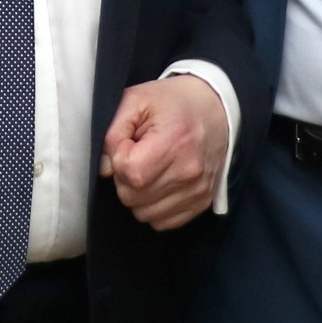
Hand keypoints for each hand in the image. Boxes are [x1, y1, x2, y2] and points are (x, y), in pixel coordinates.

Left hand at [101, 73, 229, 230]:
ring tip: (149, 169)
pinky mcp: (201, 202)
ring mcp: (197, 190)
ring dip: (138, 195)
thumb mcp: (136, 100)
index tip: (129, 145)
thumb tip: (105, 169)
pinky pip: (162, 222)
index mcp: (174, 141)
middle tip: (138, 156)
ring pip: (144, 213)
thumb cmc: (172, 103)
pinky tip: (160, 184)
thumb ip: (113, 133)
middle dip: (125, 179)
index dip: (119, 160)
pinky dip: (154, 207)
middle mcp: (189, 171)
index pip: (130, 172)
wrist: (215, 109)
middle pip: (132, 196)